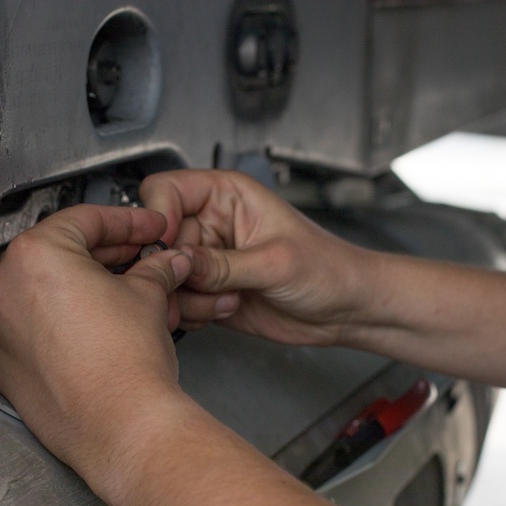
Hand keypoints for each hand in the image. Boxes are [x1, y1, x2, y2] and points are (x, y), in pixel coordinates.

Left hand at [0, 205, 192, 481]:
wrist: (120, 426)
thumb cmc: (125, 365)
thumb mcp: (149, 296)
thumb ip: (156, 269)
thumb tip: (165, 264)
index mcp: (36, 256)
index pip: (86, 221)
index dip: (129, 222)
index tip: (149, 229)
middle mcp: (5, 288)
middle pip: (62, 254)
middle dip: (109, 255)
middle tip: (144, 259)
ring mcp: (0, 329)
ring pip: (47, 293)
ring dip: (88, 288)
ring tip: (129, 296)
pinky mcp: (6, 365)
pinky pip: (36, 329)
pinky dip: (67, 323)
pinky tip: (102, 330)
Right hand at [139, 169, 372, 345]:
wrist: (346, 309)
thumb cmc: (327, 268)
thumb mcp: (275, 262)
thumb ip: (223, 264)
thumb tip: (180, 263)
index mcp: (227, 195)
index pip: (165, 191)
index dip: (160, 219)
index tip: (171, 248)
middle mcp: (212, 224)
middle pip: (159, 241)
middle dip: (178, 270)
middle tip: (207, 285)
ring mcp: (209, 260)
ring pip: (165, 277)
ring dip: (189, 297)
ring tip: (229, 300)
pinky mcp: (209, 291)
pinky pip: (179, 303)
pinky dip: (194, 314)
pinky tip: (227, 311)